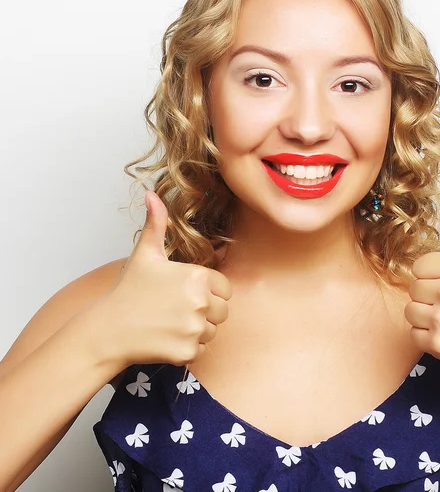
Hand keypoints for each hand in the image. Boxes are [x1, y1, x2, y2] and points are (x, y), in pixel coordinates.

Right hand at [95, 191, 231, 370]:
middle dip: (205, 312)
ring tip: (169, 323)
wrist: (107, 331)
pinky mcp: (188, 352)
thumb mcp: (145, 254)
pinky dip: (188, 348)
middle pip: (223, 311)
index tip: (184, 293)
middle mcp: (201, 302)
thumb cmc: (129, 290)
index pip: (225, 289)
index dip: (208, 291)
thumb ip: (156, 224)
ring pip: (213, 331)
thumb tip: (152, 194)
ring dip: (197, 330)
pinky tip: (167, 339)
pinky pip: (202, 350)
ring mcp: (194, 329)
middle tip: (176, 310)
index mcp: (197, 277)